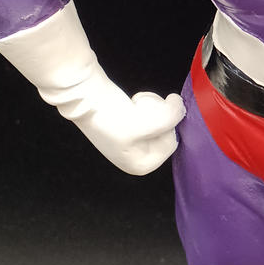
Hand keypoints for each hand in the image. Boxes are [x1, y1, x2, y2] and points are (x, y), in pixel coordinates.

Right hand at [70, 78, 185, 175]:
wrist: (85, 98)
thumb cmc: (116, 116)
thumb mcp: (155, 119)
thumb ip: (175, 115)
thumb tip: (179, 104)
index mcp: (142, 166)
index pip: (171, 143)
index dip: (165, 125)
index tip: (148, 117)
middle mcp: (136, 156)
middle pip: (165, 130)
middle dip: (157, 114)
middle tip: (139, 108)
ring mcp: (130, 140)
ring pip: (158, 118)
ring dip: (151, 106)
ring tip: (134, 105)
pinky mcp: (126, 123)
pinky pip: (147, 111)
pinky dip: (143, 102)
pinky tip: (130, 102)